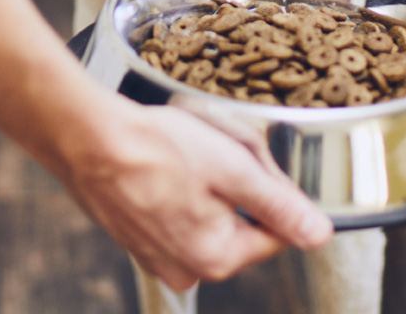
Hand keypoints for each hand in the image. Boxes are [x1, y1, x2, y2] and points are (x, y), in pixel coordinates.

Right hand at [59, 91, 333, 289]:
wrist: (86, 137)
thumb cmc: (155, 148)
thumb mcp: (233, 168)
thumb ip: (280, 205)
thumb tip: (319, 235)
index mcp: (216, 258)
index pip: (276, 232)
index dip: (273, 191)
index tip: (250, 162)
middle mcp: (185, 268)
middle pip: (241, 223)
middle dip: (237, 186)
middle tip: (214, 151)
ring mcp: (156, 255)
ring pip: (209, 215)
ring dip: (207, 184)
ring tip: (184, 153)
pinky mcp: (135, 236)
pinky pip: (176, 212)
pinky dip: (177, 187)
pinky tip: (164, 161)